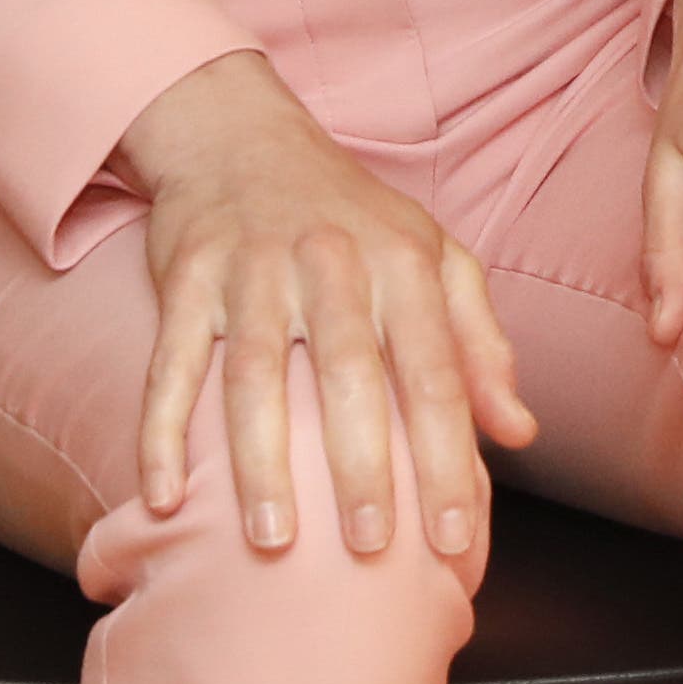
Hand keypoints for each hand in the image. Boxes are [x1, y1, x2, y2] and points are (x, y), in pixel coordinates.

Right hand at [117, 49, 534, 558]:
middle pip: (350, 375)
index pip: (436, 372)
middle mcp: (332, 262)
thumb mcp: (434, 258)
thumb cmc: (354, 215)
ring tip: (273, 541)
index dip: (449, 457)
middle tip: (369, 549)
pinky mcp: (186, 277)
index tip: (454, 539)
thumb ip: (481, 345)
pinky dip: (162, 430)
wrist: (241, 134)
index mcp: (403, 264)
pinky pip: (169, 363)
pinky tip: (163, 497)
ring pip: (257, 374)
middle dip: (362, 467)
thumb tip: (520, 432)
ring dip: (262, 461)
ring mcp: (253, 269)